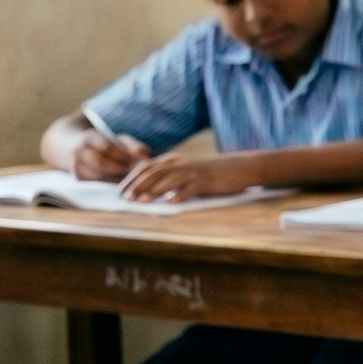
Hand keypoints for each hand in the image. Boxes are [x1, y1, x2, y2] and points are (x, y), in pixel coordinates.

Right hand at [68, 131, 148, 181]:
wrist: (80, 149)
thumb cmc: (109, 144)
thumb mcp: (121, 140)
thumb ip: (133, 146)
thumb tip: (144, 156)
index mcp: (90, 136)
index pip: (106, 147)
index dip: (124, 155)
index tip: (140, 161)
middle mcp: (78, 150)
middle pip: (100, 162)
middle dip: (120, 168)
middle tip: (136, 172)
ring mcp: (75, 165)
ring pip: (97, 175)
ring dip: (116, 178)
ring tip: (132, 179)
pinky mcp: (78, 178)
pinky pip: (95, 183)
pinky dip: (109, 184)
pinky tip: (122, 184)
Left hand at [117, 151, 253, 202]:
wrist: (241, 167)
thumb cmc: (213, 172)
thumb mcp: (189, 171)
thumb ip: (171, 176)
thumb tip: (149, 191)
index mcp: (174, 160)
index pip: (147, 167)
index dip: (132, 179)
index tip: (121, 192)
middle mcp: (181, 163)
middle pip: (154, 172)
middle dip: (137, 185)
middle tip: (125, 199)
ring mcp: (194, 171)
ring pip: (169, 179)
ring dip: (154, 191)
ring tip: (142, 202)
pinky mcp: (207, 180)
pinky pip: (191, 188)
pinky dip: (180, 195)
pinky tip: (172, 203)